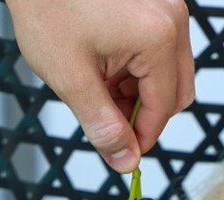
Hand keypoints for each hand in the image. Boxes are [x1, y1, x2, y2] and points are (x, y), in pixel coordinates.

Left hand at [7, 0, 194, 172]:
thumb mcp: (71, 78)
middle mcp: (172, 20)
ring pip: (170, 75)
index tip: (120, 153)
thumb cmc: (47, 9)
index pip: (164, 108)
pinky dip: (136, 71)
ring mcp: (167, 10)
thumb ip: (103, 126)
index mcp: (157, 38)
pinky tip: (104, 68)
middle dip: (143, 115)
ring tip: (98, 87)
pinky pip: (160, 53)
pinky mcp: (156, 7)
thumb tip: (125, 160)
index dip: (142, 138)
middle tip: (107, 121)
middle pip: (177, 92)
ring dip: (139, 93)